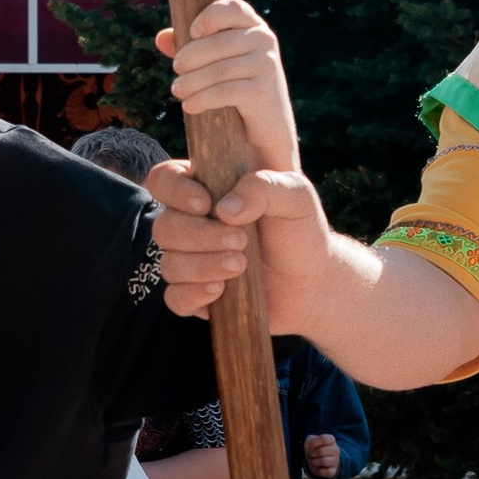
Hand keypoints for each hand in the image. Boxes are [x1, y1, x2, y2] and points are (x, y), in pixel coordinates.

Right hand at [146, 159, 336, 316]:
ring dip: (203, 266)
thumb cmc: (302, 230)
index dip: (174, 190)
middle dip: (199, 236)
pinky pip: (175, 299)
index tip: (206, 203)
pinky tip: (221, 291)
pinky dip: (194, 295)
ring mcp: (192, 261)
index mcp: (207, 189)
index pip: (164, 179)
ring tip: (241, 266)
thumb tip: (225, 209)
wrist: (315, 283)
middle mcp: (192, 224)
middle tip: (242, 241)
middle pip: (163, 226)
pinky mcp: (197, 296)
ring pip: (169, 264)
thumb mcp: (296, 196)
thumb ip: (264, 187)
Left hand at [157, 0, 299, 181]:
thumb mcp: (214, 65)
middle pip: (219, 42)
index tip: (192, 32)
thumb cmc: (236, 91)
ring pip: (219, 69)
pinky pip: (225, 91)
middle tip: (176, 70)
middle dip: (191, 56)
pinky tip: (189, 107)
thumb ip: (190, 48)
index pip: (233, 8)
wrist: (265, 131)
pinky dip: (203, 99)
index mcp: (253, 26)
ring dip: (191, 82)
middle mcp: (264, 40)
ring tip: (177, 91)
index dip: (211, 16)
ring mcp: (267, 64)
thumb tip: (162, 38)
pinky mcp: (263, 91)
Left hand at [302, 432, 343, 478]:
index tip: (308, 446)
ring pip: (324, 461)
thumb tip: (308, 447)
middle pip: (322, 451)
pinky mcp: (334, 470)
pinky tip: (318, 468)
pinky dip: (320, 471)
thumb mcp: (311, 440)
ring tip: (312, 461)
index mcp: (331, 440)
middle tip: (309, 455)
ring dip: (314, 462)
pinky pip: (327, 472)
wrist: (318, 458)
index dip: (314, 443)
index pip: (324, 439)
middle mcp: (335, 450)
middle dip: (312, 454)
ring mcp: (336, 460)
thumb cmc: (315, 448)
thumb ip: (309, 442)